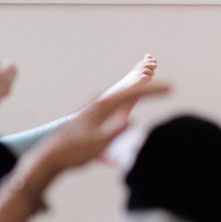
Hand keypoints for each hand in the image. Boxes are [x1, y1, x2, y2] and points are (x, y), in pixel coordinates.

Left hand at [24, 78, 172, 182]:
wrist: (49, 158)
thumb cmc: (73, 152)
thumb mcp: (98, 144)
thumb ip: (115, 131)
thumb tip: (130, 118)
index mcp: (100, 107)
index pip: (132, 94)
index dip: (153, 90)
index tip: (171, 87)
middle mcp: (96, 103)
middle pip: (125, 88)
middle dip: (141, 78)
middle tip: (153, 63)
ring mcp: (91, 109)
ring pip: (118, 94)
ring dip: (131, 85)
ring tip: (143, 71)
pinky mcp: (89, 117)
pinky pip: (112, 104)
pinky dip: (122, 97)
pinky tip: (124, 98)